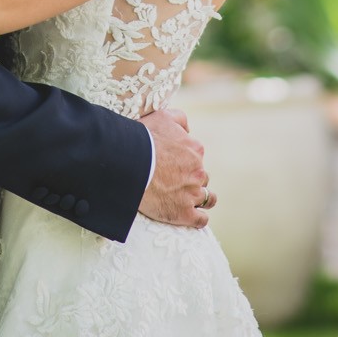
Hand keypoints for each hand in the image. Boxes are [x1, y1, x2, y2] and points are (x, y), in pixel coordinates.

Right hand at [138, 106, 214, 229]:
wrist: (129, 163)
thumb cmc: (143, 138)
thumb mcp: (162, 116)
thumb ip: (180, 119)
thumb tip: (187, 129)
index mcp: (195, 150)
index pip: (196, 157)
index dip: (185, 160)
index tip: (173, 164)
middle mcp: (199, 172)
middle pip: (202, 177)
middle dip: (192, 179)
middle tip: (174, 181)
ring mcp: (193, 194)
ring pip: (208, 198)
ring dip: (200, 198)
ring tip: (188, 199)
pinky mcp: (184, 213)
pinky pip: (201, 219)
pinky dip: (198, 218)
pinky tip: (191, 216)